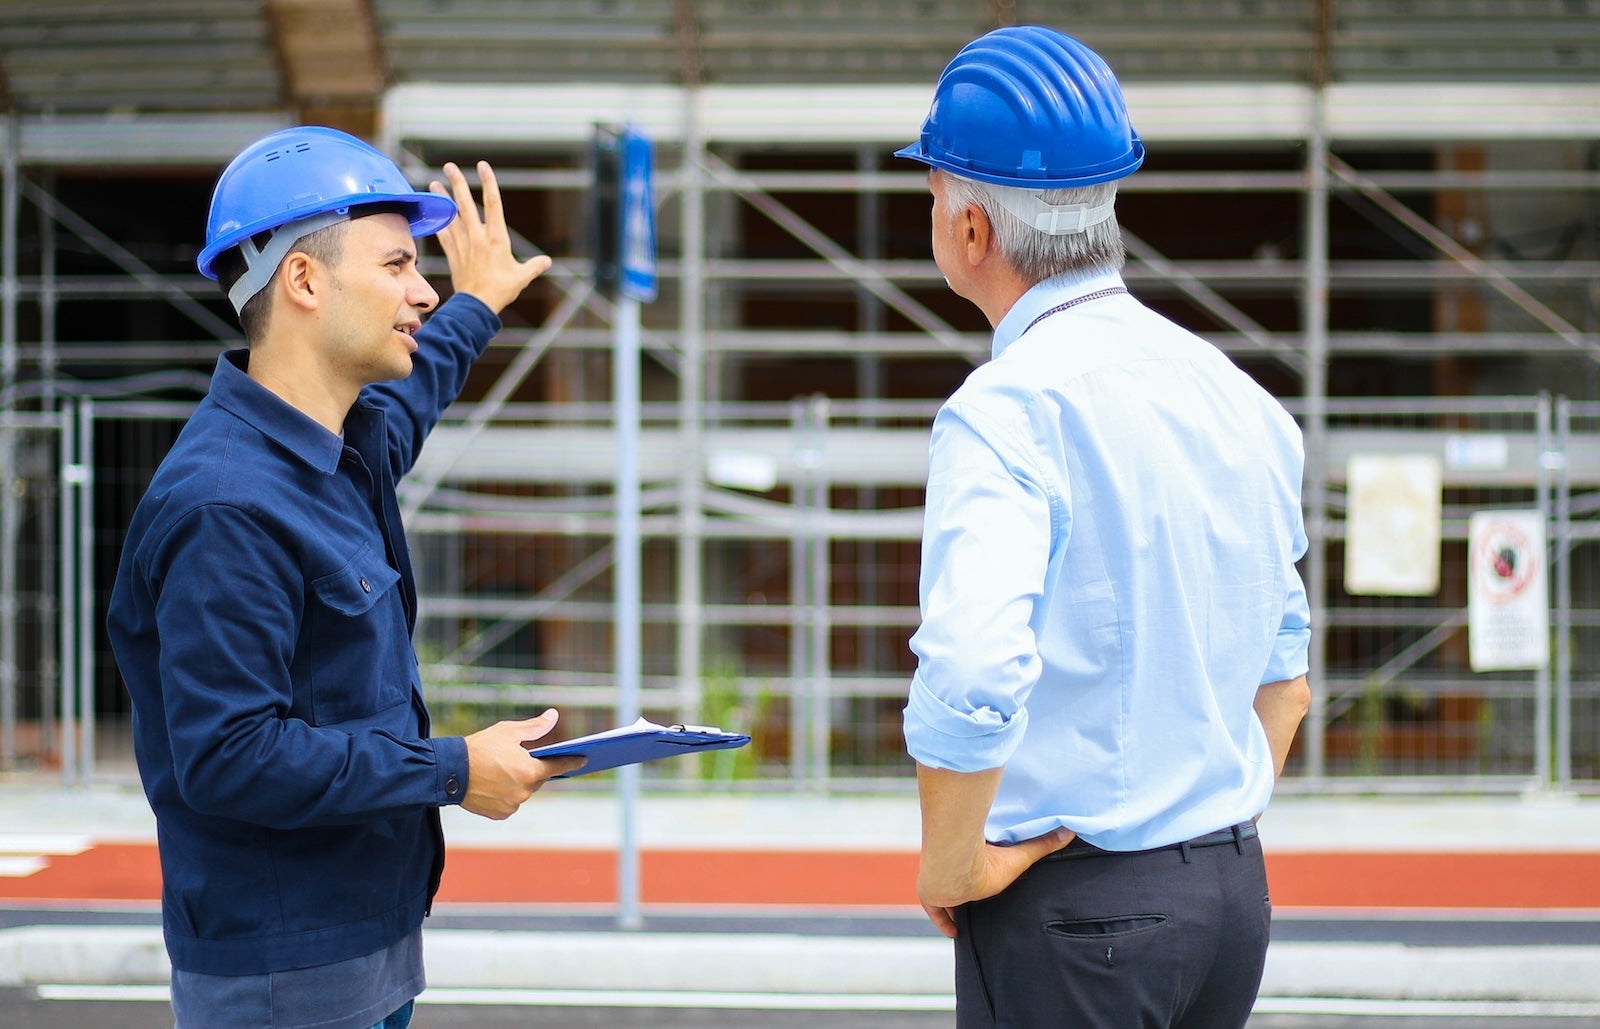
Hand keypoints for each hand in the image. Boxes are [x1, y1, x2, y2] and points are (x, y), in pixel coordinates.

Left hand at [428, 160, 552, 314]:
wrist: (477, 305)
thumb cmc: (501, 290)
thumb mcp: (522, 277)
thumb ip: (534, 266)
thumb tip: (547, 262)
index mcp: (496, 238)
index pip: (493, 203)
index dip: (488, 182)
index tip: (483, 166)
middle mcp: (478, 236)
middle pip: (466, 203)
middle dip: (457, 183)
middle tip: (449, 166)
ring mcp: (463, 244)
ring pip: (451, 215)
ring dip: (443, 199)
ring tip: (434, 183)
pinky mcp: (453, 254)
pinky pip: (444, 234)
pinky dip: (439, 223)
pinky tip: (435, 214)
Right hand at [460, 709, 584, 819]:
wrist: (448, 771)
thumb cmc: (479, 748)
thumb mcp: (508, 732)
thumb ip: (535, 727)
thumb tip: (554, 716)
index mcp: (531, 771)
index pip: (558, 766)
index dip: (572, 761)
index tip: (584, 759)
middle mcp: (525, 791)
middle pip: (537, 778)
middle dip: (532, 768)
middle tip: (519, 758)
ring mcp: (512, 805)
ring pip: (523, 791)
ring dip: (517, 782)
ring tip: (500, 771)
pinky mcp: (500, 814)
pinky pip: (510, 803)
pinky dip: (505, 794)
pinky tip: (493, 784)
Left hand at [918, 827, 1074, 938]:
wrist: (953, 863)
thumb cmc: (985, 857)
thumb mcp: (1017, 856)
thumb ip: (1041, 845)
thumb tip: (1069, 831)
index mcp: (971, 859)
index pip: (972, 868)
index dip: (977, 877)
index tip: (983, 883)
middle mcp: (952, 868)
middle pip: (958, 882)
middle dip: (965, 892)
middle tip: (977, 902)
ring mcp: (938, 882)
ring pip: (945, 895)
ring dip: (954, 906)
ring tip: (967, 919)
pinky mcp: (929, 894)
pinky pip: (935, 912)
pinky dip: (943, 922)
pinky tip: (954, 932)